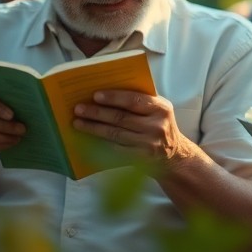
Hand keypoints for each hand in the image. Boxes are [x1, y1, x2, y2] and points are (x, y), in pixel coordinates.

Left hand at [72, 89, 193, 167]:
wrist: (173, 155)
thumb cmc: (161, 126)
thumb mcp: (159, 110)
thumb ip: (141, 101)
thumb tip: (108, 94)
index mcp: (161, 109)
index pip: (134, 100)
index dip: (114, 98)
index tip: (95, 95)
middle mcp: (156, 126)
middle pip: (121, 117)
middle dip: (97, 112)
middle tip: (79, 108)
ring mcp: (147, 143)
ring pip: (114, 134)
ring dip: (93, 127)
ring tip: (77, 122)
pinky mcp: (139, 157)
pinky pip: (114, 148)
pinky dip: (99, 142)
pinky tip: (88, 137)